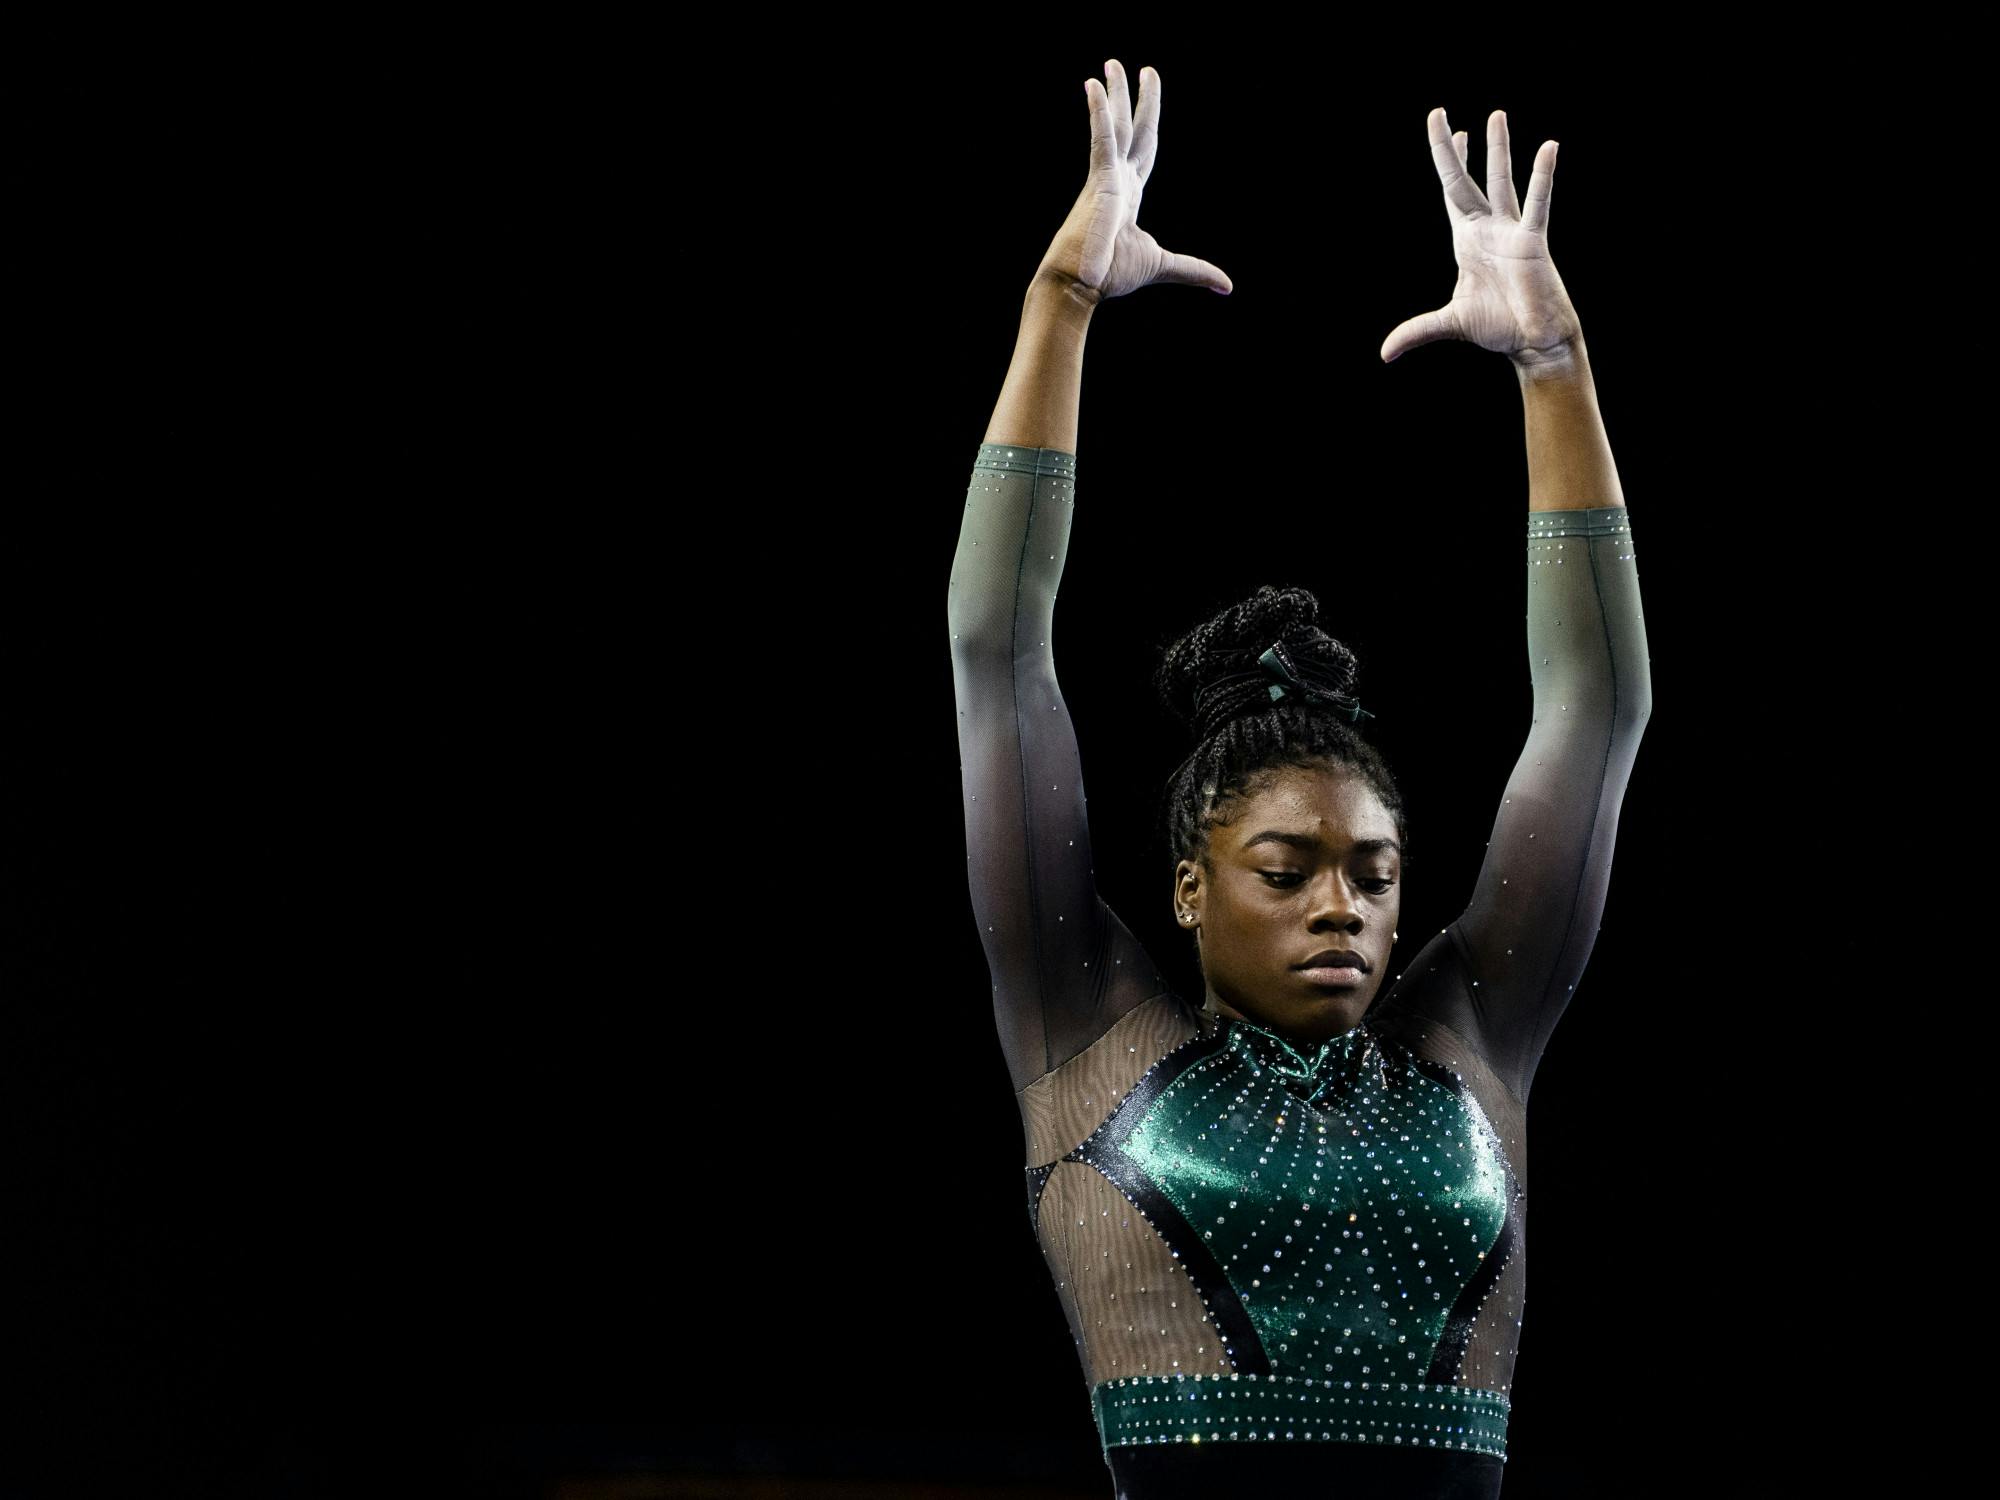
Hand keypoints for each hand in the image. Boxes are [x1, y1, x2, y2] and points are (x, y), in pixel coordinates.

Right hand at [1036, 59, 1232, 303]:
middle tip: (1134, 68)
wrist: (1080, 286)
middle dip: (1132, 99)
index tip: (1146, 98)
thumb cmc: (1110, 275)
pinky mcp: (1098, 181)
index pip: (1144, 149)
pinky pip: (1099, 138)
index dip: (1147, 122)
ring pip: (1114, 125)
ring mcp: (1106, 177)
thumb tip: (1227, 286)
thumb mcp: (1162, 264)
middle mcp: (1116, 179)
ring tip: (1112, 63)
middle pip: (1130, 130)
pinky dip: (1097, 112)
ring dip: (1114, 93)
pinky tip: (1093, 84)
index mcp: (1128, 193)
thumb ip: (1194, 269)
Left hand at [1381, 108, 1579, 365]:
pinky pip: (1538, 203)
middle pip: (1465, 180)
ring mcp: (1510, 231)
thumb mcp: (1449, 323)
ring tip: (1495, 115)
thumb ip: (1417, 331)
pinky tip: (1548, 148)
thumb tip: (1384, 354)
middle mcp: (1487, 228)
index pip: (1452, 192)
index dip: (1448, 164)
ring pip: (1502, 181)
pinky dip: (1543, 176)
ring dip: (1498, 150)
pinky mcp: (1532, 241)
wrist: (1530, 341)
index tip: (1449, 130)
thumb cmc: (1497, 327)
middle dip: (1455, 149)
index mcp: (1467, 240)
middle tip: (1443, 114)